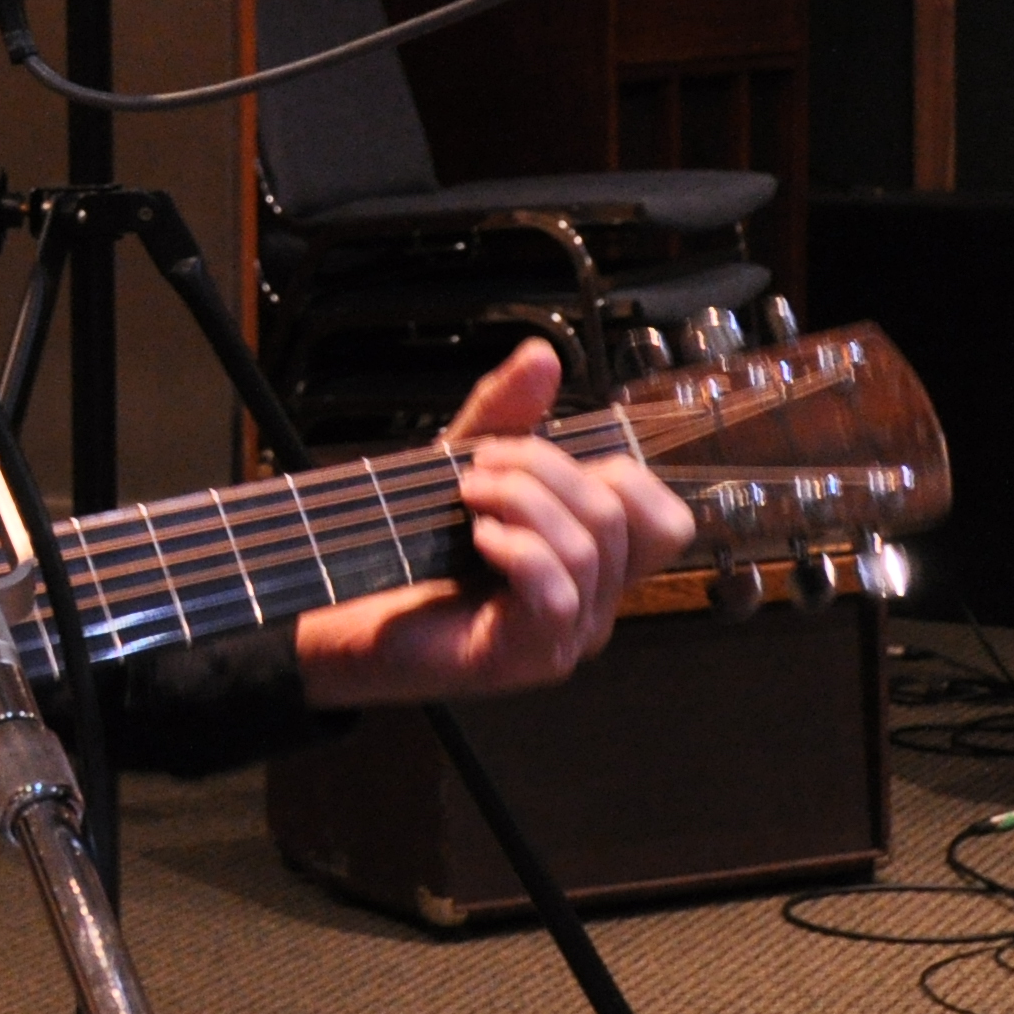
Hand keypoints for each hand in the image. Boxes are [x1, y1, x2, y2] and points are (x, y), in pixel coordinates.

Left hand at [295, 342, 695, 707]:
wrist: (347, 614)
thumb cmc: (412, 551)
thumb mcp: (462, 466)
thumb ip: (507, 414)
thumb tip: (542, 357)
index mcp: (594, 561)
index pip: (665, 520)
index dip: (617, 472)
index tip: (535, 455)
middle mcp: (593, 601)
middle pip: (620, 517)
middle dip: (545, 469)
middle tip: (480, 466)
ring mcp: (566, 635)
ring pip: (587, 548)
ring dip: (521, 500)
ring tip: (466, 495)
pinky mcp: (527, 656)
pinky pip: (557, 595)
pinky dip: (518, 550)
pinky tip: (478, 538)